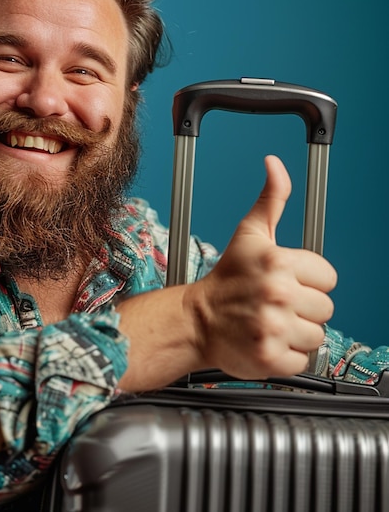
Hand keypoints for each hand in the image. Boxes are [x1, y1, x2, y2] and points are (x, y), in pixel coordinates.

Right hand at [193, 155, 336, 378]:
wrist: (196, 320)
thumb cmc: (226, 279)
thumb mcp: (248, 234)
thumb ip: (271, 199)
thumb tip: (275, 164)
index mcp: (278, 262)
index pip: (328, 277)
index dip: (309, 280)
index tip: (286, 282)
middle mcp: (277, 294)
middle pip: (326, 308)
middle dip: (303, 308)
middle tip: (274, 303)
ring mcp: (273, 327)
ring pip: (317, 336)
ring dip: (296, 332)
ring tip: (270, 321)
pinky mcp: (270, 357)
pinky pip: (302, 359)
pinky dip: (287, 355)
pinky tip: (267, 340)